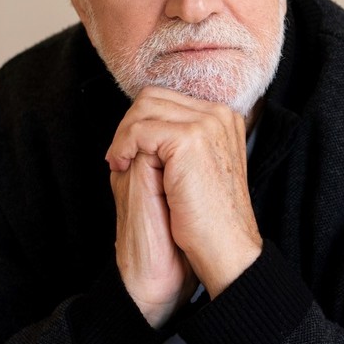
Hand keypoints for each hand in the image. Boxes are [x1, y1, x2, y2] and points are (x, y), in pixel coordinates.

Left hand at [107, 87, 262, 303]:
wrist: (224, 246)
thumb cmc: (209, 216)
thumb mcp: (197, 168)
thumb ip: (179, 140)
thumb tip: (144, 120)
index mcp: (223, 118)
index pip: (168, 98)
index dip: (141, 122)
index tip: (128, 152)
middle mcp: (219, 113)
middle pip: (153, 96)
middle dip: (128, 125)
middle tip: (119, 157)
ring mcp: (207, 123)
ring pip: (144, 108)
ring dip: (123, 136)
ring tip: (119, 164)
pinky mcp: (189, 139)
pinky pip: (140, 129)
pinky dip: (123, 146)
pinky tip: (121, 167)